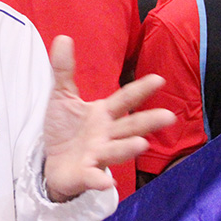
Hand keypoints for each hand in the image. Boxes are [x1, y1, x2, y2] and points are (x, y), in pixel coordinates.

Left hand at [42, 36, 174, 201]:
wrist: (52, 163)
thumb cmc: (64, 129)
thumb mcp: (62, 96)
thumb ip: (64, 70)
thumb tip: (64, 37)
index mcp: (103, 114)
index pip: (124, 99)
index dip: (140, 90)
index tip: (159, 79)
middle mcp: (106, 135)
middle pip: (130, 127)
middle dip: (148, 122)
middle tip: (169, 116)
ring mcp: (98, 155)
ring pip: (116, 151)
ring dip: (128, 149)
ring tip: (142, 144)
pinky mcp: (85, 174)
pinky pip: (93, 177)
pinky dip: (99, 180)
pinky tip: (108, 182)